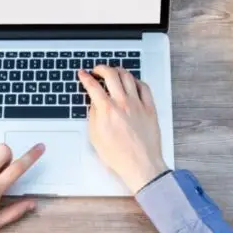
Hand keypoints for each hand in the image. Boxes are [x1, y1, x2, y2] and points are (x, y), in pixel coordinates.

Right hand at [78, 66, 167, 193]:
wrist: (141, 165)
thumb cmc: (119, 156)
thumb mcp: (95, 136)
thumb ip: (93, 115)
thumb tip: (94, 102)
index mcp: (107, 110)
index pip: (93, 86)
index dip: (85, 77)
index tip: (83, 74)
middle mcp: (122, 103)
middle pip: (111, 74)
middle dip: (101, 68)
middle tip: (97, 70)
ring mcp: (138, 104)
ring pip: (128, 77)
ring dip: (118, 71)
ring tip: (114, 72)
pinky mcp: (150, 108)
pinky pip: (144, 87)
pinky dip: (136, 81)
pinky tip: (132, 82)